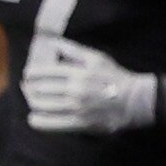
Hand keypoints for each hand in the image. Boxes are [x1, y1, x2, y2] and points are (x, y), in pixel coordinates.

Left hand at [22, 35, 165, 136]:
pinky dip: (37, 121)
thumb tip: (50, 41)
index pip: (42, 72)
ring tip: (33, 100)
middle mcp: (75, 90)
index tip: (29, 75)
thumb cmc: (115, 77)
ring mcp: (76, 108)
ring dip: (32, 102)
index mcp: (77, 72)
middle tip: (29, 88)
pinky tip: (35, 118)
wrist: (136, 101)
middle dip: (29, 88)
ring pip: (41, 105)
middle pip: (38, 89)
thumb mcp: (96, 58)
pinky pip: (49, 124)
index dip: (31, 73)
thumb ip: (72, 49)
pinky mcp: (80, 123)